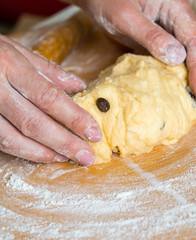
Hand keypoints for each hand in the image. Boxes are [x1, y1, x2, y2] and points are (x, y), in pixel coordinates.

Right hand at [0, 35, 101, 165]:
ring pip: (12, 138)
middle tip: (87, 157)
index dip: (74, 118)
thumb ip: (47, 69)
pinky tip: (42, 154)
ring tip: (67, 158)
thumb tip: (79, 85)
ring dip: (43, 152)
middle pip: (33, 123)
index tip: (94, 133)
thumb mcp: (14, 49)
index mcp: (10, 66)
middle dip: (64, 143)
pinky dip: (22, 151)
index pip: (49, 97)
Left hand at [66, 0, 195, 110]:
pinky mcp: (168, 40)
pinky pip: (187, 57)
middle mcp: (182, 18)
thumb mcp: (125, 17)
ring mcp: (177, 29)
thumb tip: (178, 59)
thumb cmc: (107, 1)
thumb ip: (150, 36)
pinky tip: (192, 90)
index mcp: (177, 8)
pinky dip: (192, 75)